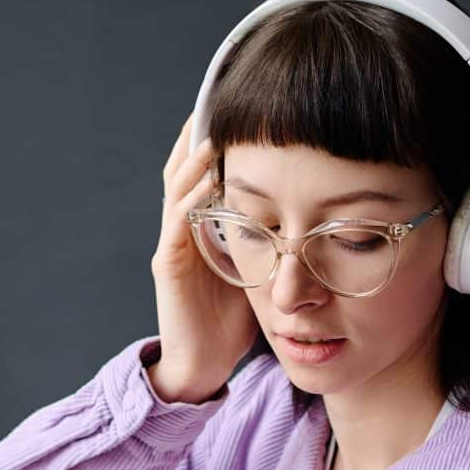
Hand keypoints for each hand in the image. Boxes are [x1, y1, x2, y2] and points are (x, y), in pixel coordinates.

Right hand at [149, 113, 257, 401]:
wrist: (203, 366)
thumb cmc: (229, 323)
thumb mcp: (254, 271)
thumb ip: (265, 241)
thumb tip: (302, 216)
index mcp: (200, 229)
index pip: (203, 174)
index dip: (214, 143)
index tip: (236, 112)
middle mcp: (181, 231)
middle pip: (183, 171)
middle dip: (196, 137)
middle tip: (214, 103)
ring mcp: (172, 248)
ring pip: (176, 192)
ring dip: (192, 162)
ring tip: (210, 133)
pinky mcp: (168, 269)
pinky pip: (177, 227)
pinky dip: (191, 202)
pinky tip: (206, 183)